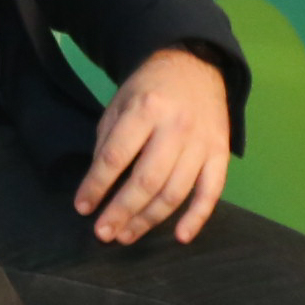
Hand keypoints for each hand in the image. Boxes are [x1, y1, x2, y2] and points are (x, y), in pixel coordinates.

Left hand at [74, 47, 229, 245]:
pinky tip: (181, 237)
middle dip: (122, 211)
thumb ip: (108, 142)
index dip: (96, 185)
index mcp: (145, 109)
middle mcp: (176, 127)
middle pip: (147, 180)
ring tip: (126, 235)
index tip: (83, 207)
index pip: (116, 156)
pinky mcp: (221, 153)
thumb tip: (98, 186)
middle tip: (103, 233)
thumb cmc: (150, 90)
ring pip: (176, 192)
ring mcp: (202, 142)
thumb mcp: (120, 104)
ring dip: (149, 219)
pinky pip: (211, 192)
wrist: (195, 67)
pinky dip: (197, 217)